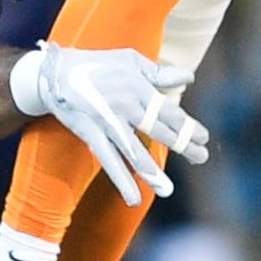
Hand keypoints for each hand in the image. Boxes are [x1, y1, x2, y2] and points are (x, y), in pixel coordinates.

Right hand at [11, 44, 207, 205]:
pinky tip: (134, 198)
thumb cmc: (97, 64)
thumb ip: (159, 74)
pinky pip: (109, 160)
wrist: (56, 73)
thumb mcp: (131, 61)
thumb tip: (188, 79)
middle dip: (183, 146)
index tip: (204, 137)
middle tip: (201, 157)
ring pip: (134, 151)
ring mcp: (108, 121)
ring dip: (152, 171)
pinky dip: (122, 180)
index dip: (187, 126)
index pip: (169, 111)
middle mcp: (125, 105)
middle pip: (159, 130)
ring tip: (167, 189)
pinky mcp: (92, 134)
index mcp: (137, 86)